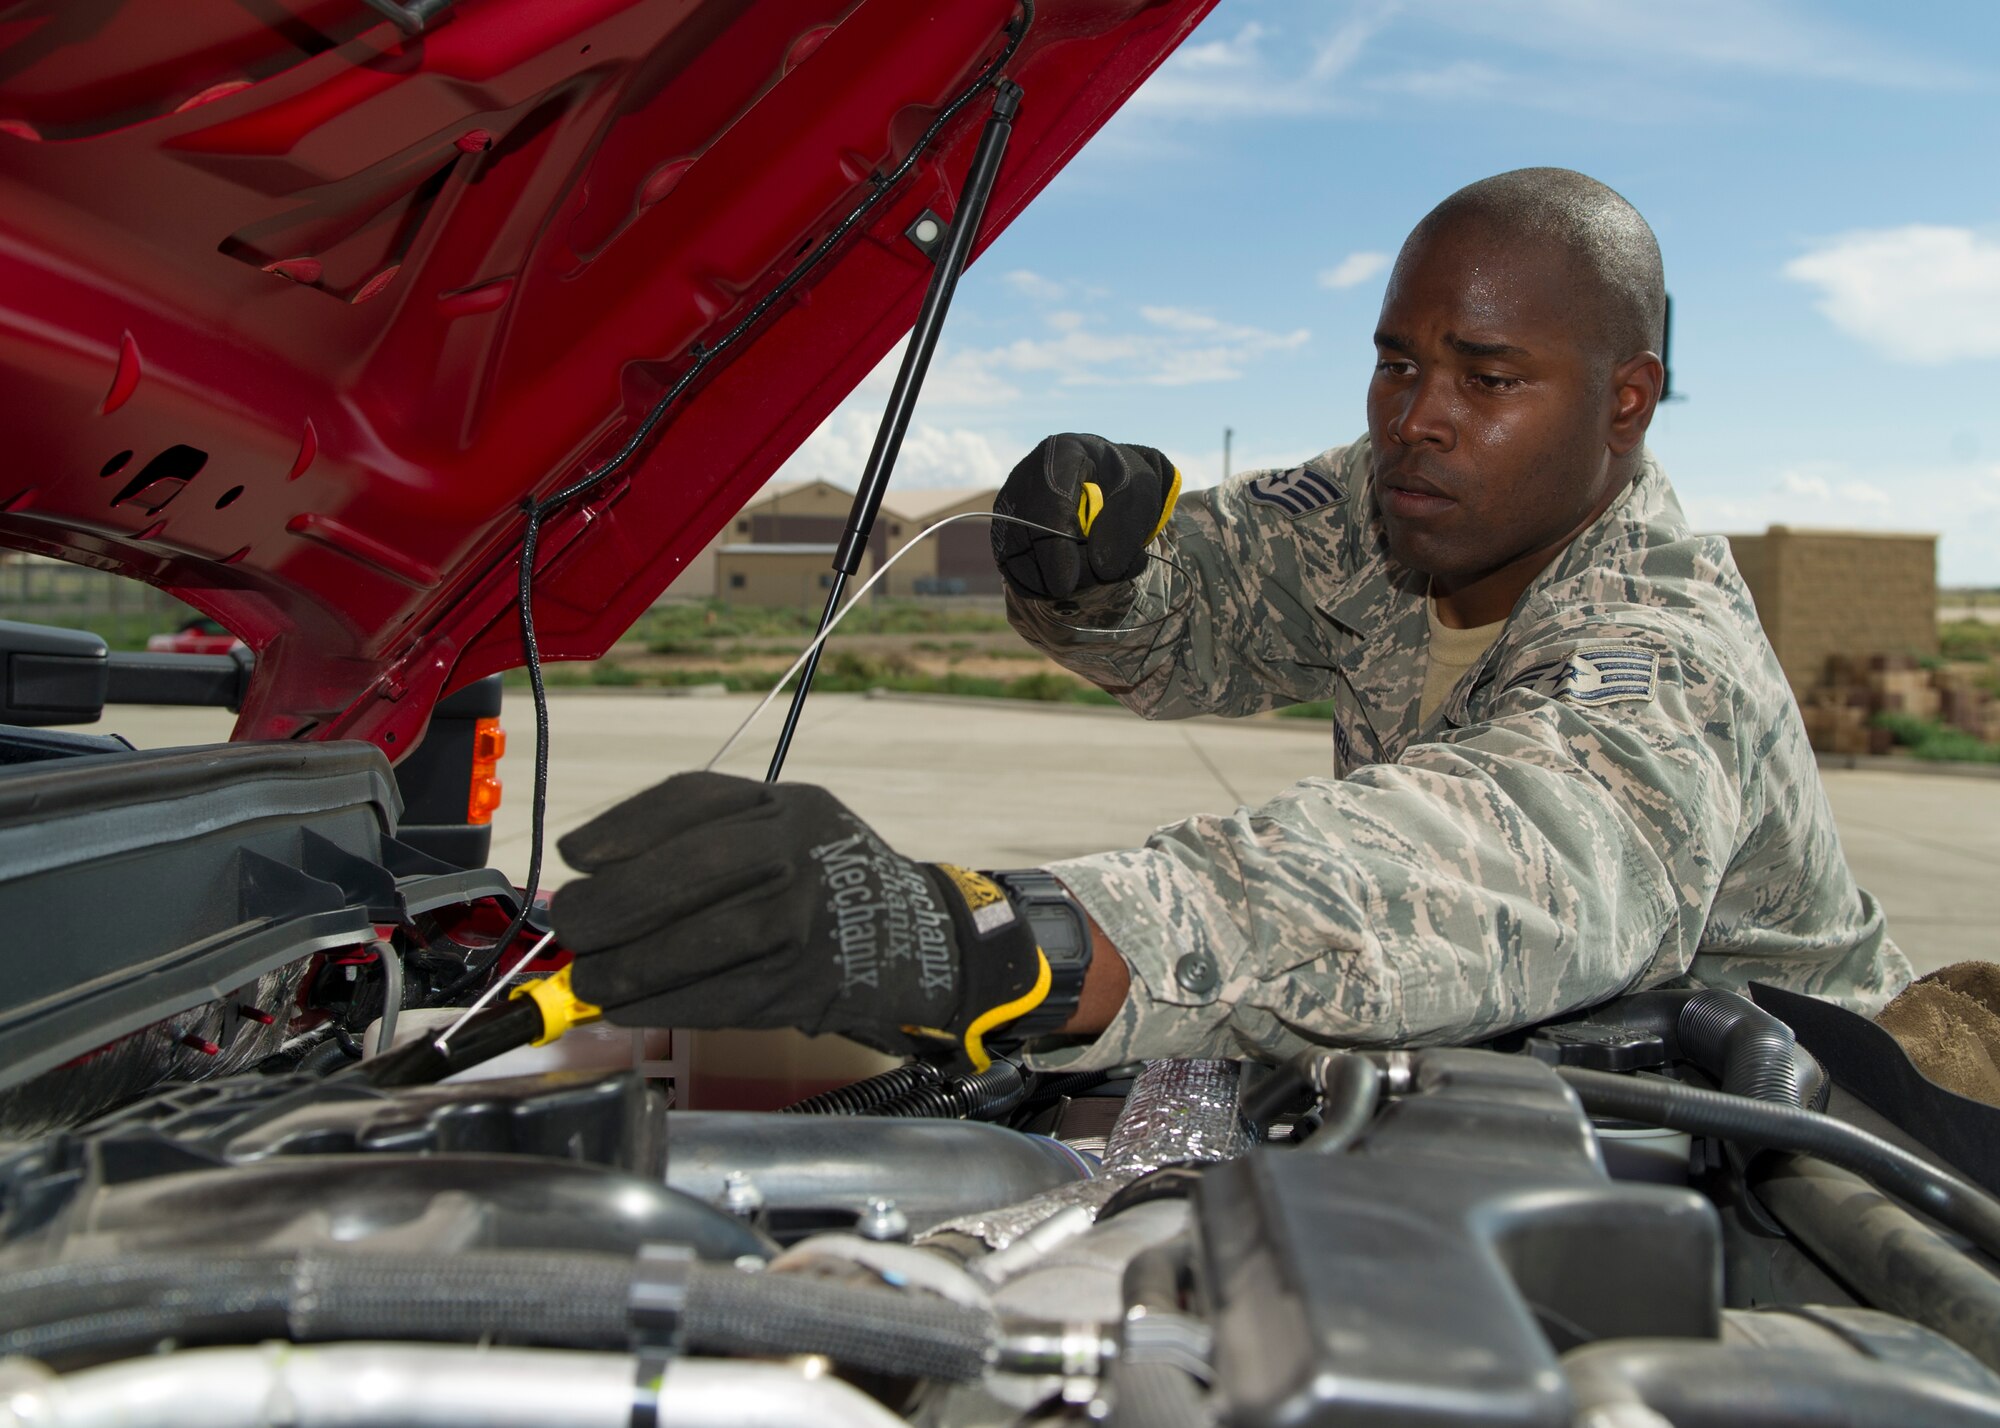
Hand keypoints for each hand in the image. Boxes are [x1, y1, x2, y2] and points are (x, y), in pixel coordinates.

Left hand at [551, 772, 1050, 1068]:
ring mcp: (803, 923)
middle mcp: (798, 856)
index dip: (622, 830)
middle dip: (611, 905)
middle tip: (570, 927)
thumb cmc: (826, 874)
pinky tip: (628, 1007)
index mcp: (785, 806)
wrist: (914, 937)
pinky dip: (661, 1007)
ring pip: (697, 944)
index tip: (573, 858)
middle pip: (687, 873)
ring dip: (626, 969)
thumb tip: (588, 864)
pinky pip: (716, 999)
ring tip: (588, 981)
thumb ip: (699, 830)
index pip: (690, 802)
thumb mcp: (781, 822)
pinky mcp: (801, 985)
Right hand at [992, 433, 1180, 599]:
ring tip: (1092, 569)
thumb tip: (1103, 568)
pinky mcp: (1004, 530)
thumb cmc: (1125, 484)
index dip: (1054, 548)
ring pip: (1017, 559)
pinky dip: (1042, 584)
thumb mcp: (1140, 496)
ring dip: (1054, 581)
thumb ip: (1125, 528)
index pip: (1048, 505)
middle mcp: (1024, 477)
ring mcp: (1009, 505)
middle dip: (1064, 570)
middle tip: (1103, 575)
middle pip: (1029, 538)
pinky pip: (1013, 570)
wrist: (1105, 481)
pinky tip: (1070, 574)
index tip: (1066, 584)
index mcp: (1061, 454)